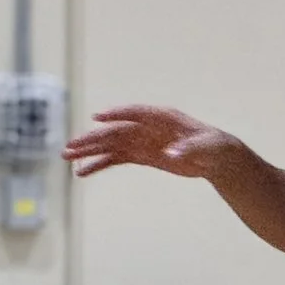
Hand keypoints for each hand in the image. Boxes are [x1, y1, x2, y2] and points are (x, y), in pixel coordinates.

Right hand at [65, 105, 242, 179]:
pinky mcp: (141, 155)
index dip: (117, 114)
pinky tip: (83, 171)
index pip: (136, 113)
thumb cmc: (214, 146)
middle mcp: (147, 127)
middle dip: (92, 139)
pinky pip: (116, 158)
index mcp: (163, 117)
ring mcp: (142, 141)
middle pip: (115, 131)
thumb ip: (189, 149)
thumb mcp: (207, 148)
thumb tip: (171, 153)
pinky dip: (100, 164)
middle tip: (70, 147)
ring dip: (89, 151)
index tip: (98, 119)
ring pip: (110, 145)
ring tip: (68, 158)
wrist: (216, 158)